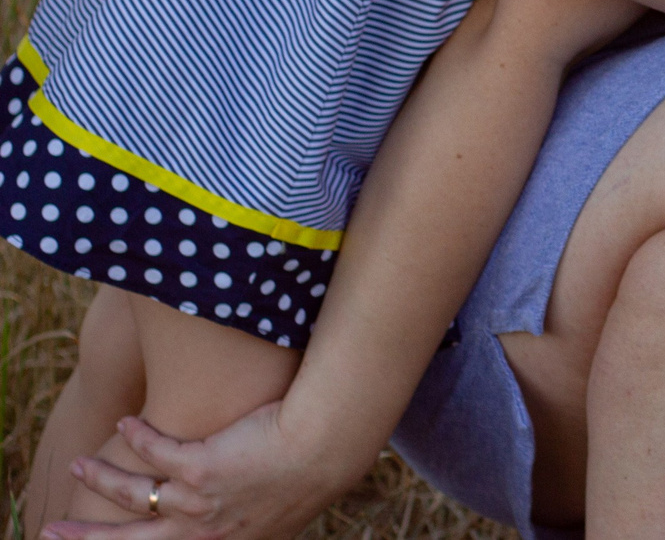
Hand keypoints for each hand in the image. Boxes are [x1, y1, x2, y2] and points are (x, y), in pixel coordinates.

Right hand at [46, 406, 367, 539]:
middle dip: (85, 537)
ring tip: (80, 464)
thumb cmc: (309, 473)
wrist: (328, 449)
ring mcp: (197, 503)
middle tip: (51, 533)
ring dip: (101, 478)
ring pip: (133, 493)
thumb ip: (245, 520)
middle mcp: (200, 534)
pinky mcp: (200, 467)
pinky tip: (128, 420)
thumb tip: (234, 516)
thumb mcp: (273, 514)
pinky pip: (156, 451)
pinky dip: (138, 436)